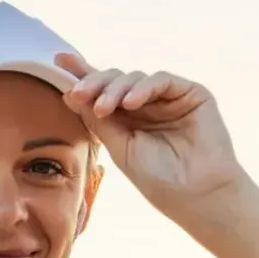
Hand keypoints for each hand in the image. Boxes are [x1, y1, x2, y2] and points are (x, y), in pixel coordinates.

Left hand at [55, 53, 246, 218]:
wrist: (198, 195)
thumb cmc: (160, 180)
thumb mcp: (120, 148)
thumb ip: (99, 120)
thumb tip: (71, 94)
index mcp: (130, 119)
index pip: (104, 92)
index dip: (84, 75)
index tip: (60, 62)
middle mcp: (149, 105)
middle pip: (116, 80)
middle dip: (94, 83)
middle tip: (78, 94)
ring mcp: (170, 98)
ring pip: (134, 77)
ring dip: (114, 89)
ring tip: (103, 108)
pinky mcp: (191, 94)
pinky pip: (161, 80)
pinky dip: (142, 87)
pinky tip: (129, 103)